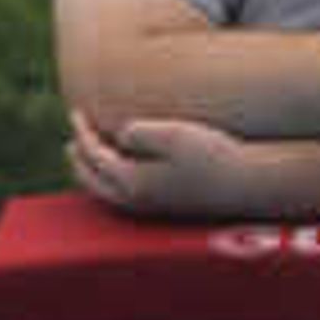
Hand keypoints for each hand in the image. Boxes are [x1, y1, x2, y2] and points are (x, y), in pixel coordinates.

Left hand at [68, 104, 278, 217]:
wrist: (247, 184)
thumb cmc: (214, 155)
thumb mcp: (176, 134)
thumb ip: (141, 132)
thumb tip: (121, 133)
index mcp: (132, 181)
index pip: (93, 155)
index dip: (82, 131)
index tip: (76, 111)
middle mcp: (137, 200)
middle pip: (92, 181)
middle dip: (79, 159)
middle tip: (72, 139)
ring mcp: (151, 208)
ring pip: (107, 194)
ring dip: (93, 174)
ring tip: (88, 156)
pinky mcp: (166, 208)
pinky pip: (125, 197)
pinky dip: (112, 183)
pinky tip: (123, 170)